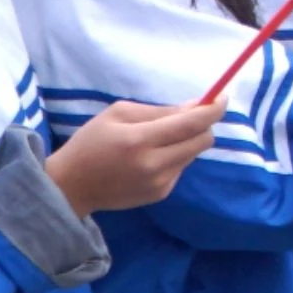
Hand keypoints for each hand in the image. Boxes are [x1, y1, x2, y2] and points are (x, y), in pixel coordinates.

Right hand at [46, 101, 222, 213]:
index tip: (222, 98)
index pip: (192, 123)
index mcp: (140, 141)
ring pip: (194, 154)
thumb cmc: (91, 142)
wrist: (70, 186)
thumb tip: (198, 106)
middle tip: (189, 117)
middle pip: (203, 140)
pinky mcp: (160, 195)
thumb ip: (160, 110)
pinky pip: (181, 168)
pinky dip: (175, 157)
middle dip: (203, 125)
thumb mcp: (118, 114)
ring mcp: (159, 183)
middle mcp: (154, 165)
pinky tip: (150, 158)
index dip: (213, 109)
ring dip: (187, 141)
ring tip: (158, 140)